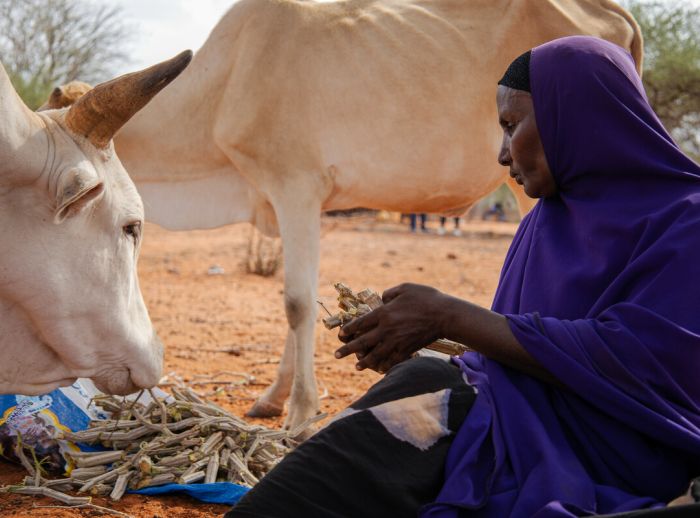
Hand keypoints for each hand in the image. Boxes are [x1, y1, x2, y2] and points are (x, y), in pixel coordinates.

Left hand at [334, 283, 449, 372]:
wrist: (445, 315)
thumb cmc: (426, 298)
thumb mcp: (405, 288)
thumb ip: (389, 293)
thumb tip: (382, 300)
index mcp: (384, 313)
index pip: (360, 323)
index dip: (349, 329)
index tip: (341, 334)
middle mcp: (386, 329)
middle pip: (362, 342)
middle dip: (348, 349)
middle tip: (337, 355)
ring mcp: (396, 341)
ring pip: (375, 354)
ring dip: (364, 361)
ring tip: (356, 366)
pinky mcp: (407, 349)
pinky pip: (392, 360)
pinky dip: (384, 365)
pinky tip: (378, 368)